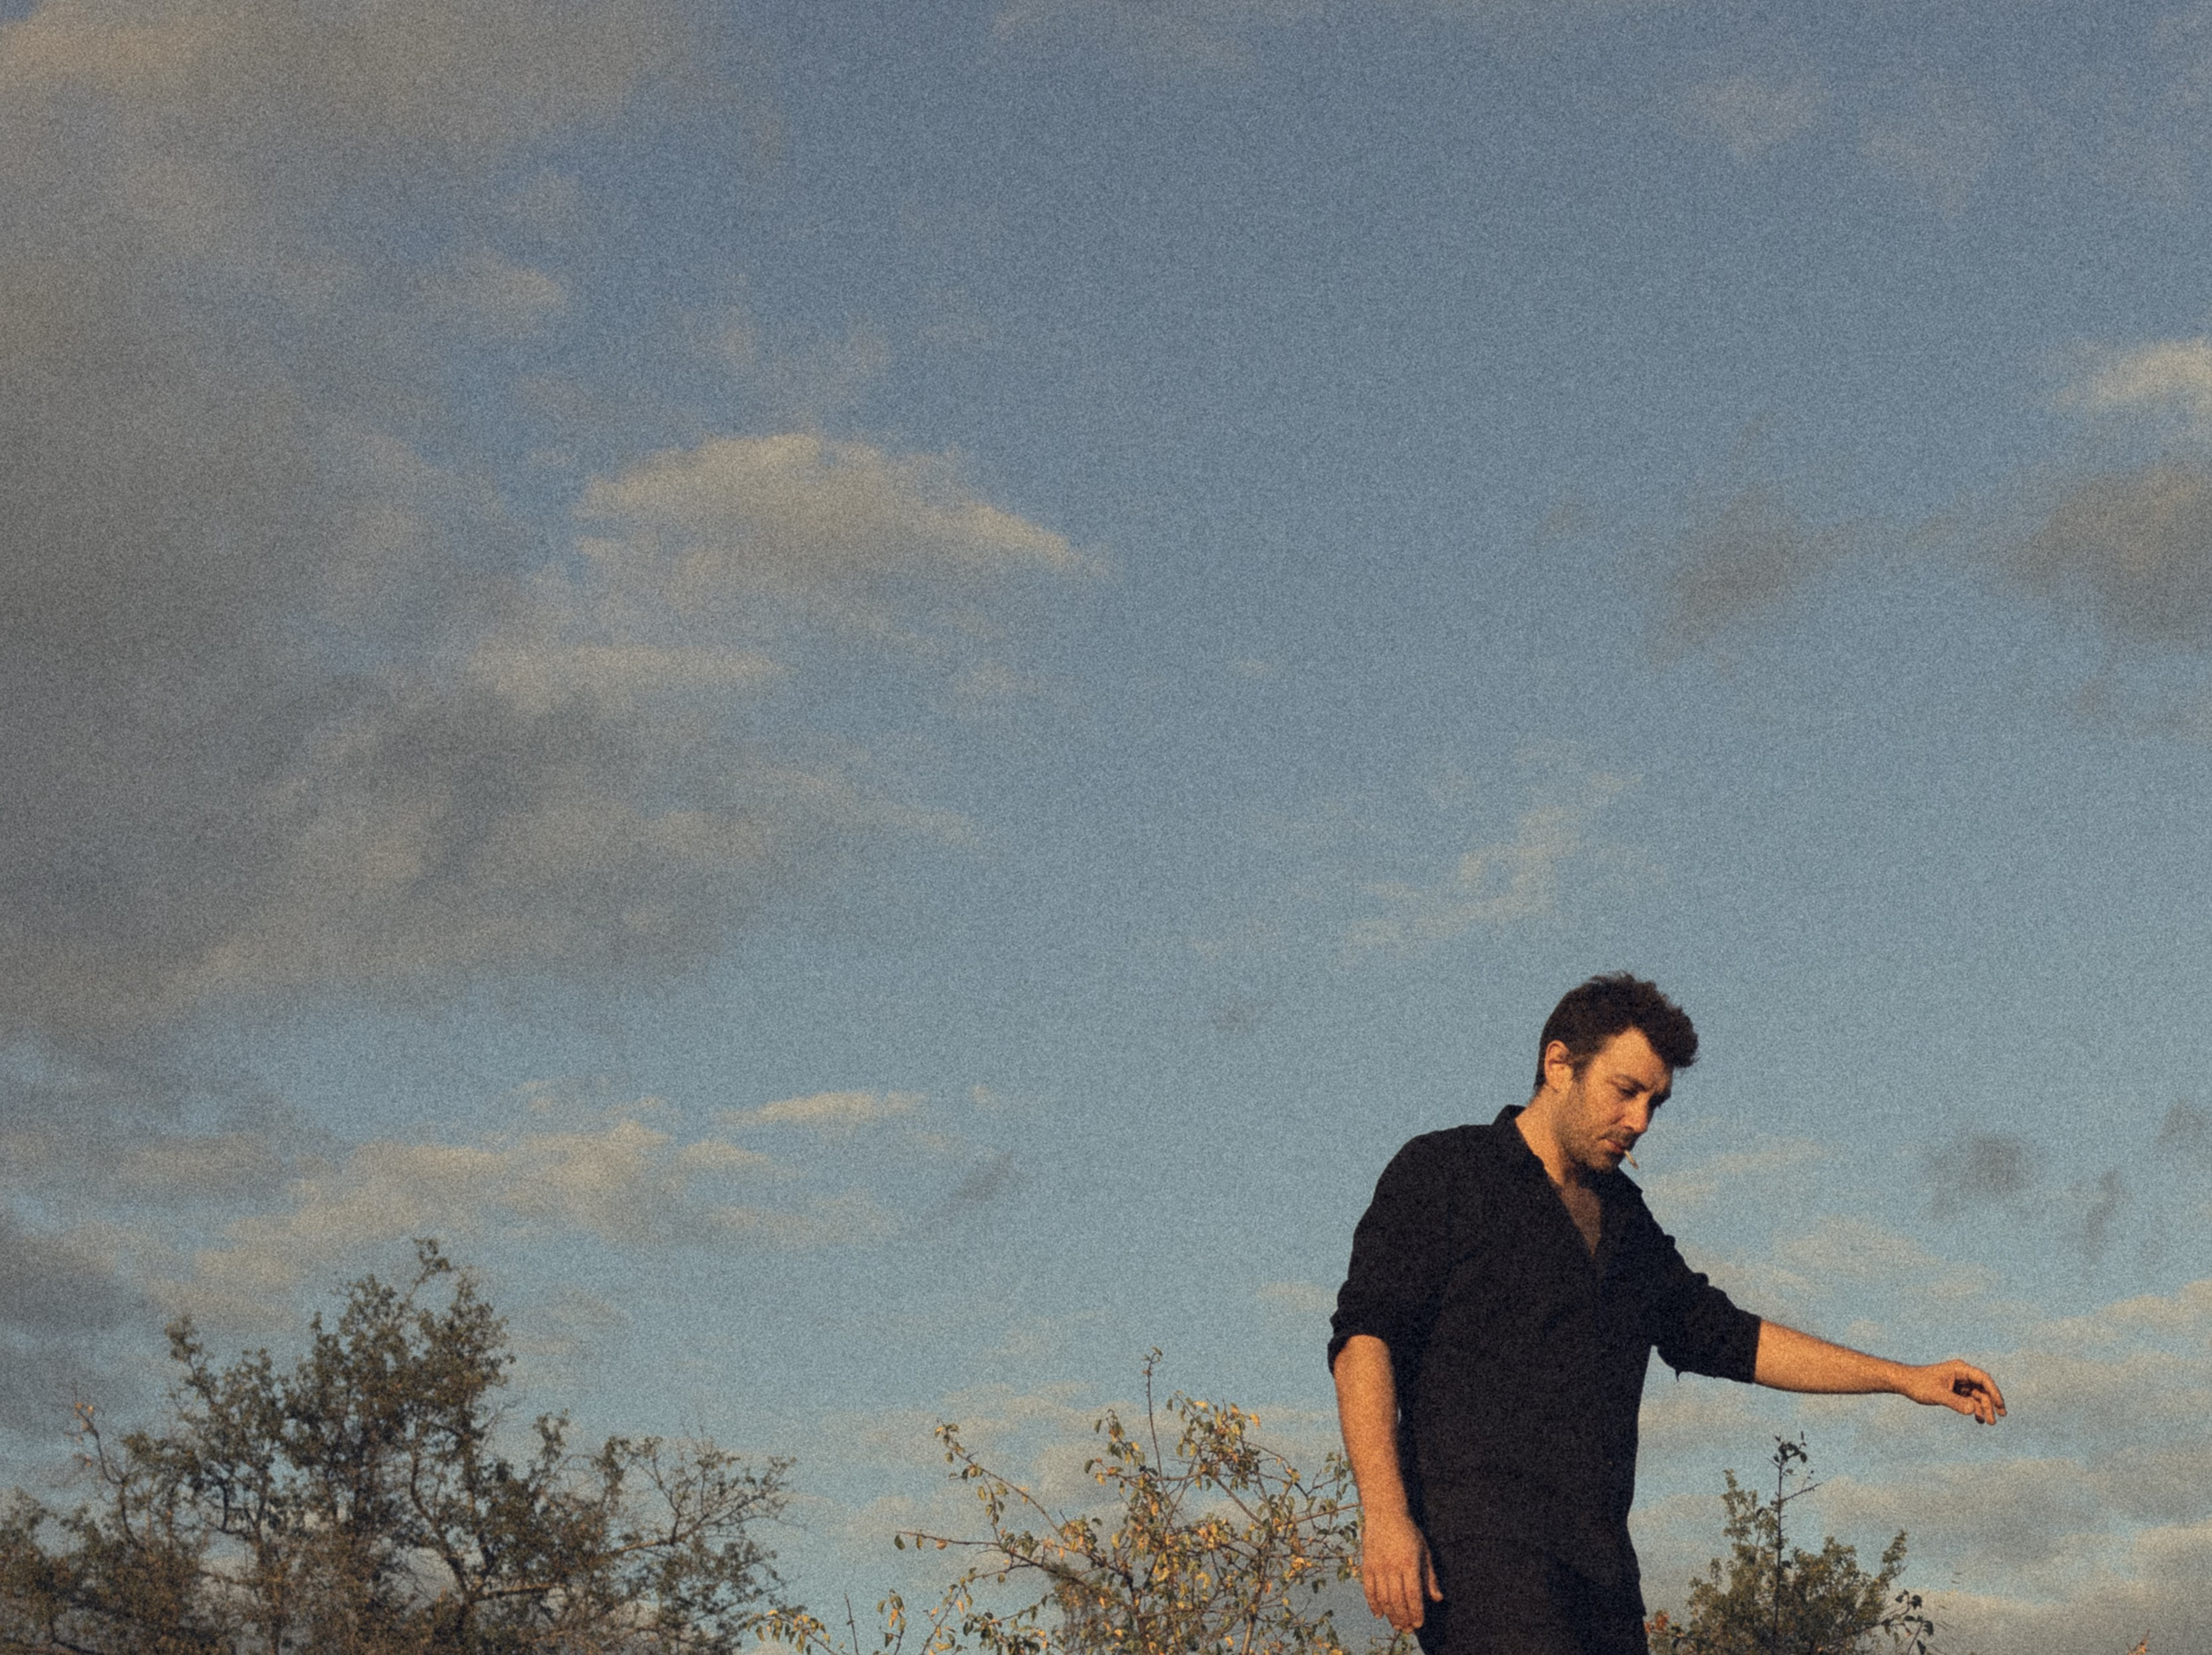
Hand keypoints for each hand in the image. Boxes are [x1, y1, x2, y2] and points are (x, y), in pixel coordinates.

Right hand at [1359, 1507, 1441, 1630]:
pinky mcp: (1367, 1564)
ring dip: (1390, 1614)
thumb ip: (1430, 1577)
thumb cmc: (1408, 1532)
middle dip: (1403, 1618)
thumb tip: (1437, 1598)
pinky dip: (1373, 1604)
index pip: (1413, 1595)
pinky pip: (1368, 1589)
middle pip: (1397, 1600)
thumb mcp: (1424, 1551)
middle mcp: (1392, 1566)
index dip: (1416, 1612)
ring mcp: (1378, 1566)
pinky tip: (1379, 1614)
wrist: (1385, 1513)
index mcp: (1409, 1563)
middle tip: (1407, 1629)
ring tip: (1396, 1624)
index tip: (1418, 1624)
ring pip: (1383, 1598)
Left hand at [1899, 1358, 2005, 1423]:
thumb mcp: (1937, 1394)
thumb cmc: (1919, 1384)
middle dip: (1991, 1403)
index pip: (1983, 1378)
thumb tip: (1973, 1411)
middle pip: (1983, 1388)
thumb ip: (1955, 1402)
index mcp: (1960, 1369)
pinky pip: (1969, 1400)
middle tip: (1998, 1417)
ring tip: (1989, 1423)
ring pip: (1977, 1396)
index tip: (2000, 1405)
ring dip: (1984, 1408)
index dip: (1994, 1391)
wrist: (1905, 1383)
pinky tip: (1978, 1420)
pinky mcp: (1955, 1391)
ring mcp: (1959, 1383)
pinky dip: (1974, 1409)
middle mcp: (1962, 1374)